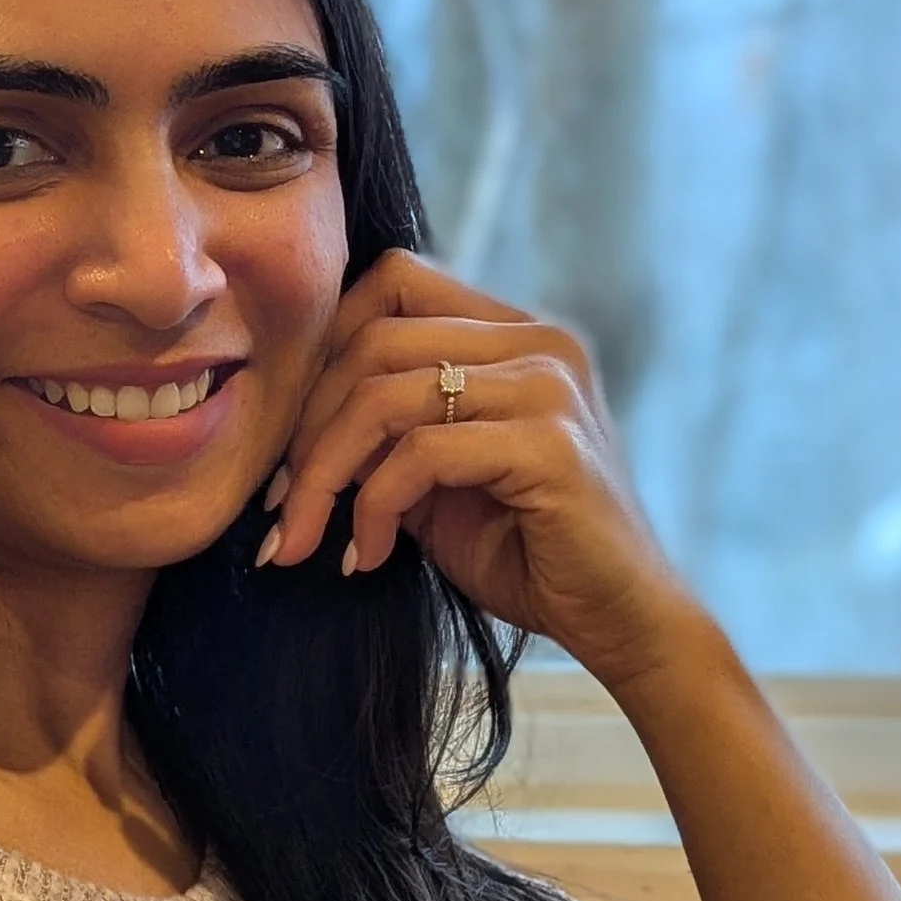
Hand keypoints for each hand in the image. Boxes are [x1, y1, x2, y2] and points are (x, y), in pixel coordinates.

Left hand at [258, 249, 702, 694]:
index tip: (291, 440)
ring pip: (385, 395)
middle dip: (305, 430)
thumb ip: (386, 435)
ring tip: (306, 538)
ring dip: (324, 475)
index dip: (323, 350)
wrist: (619, 620)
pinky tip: (367, 557)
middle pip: (374, 339)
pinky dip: (373, 509)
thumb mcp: (437, 483)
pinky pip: (421, 453)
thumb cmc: (528, 554)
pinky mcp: (548, 445)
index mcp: (515, 335)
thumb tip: (295, 430)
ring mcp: (549, 387)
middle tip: (281, 506)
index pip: (394, 280)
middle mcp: (539, 342)